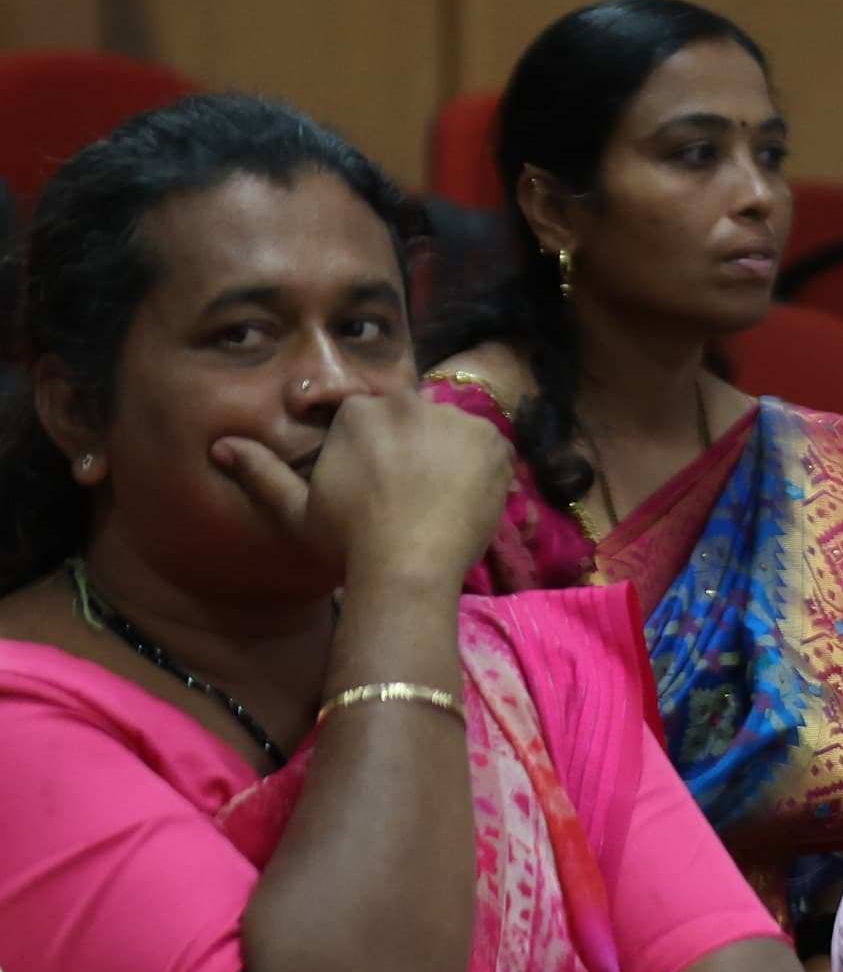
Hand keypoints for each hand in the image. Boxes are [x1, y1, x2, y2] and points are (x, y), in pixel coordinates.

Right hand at [219, 391, 507, 592]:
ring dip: (444, 452)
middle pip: (411, 417)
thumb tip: (220, 446)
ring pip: (449, 428)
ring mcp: (454, 419)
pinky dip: (478, 465)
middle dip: (408, 446)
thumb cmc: (346, 541)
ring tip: (434, 496)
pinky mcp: (492, 440)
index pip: (368, 412)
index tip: (379, 477)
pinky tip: (461, 496)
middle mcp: (408, 403)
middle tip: (408, 491)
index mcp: (359, 411)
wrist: (407, 568)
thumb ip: (261, 472)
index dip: (373, 445)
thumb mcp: (295, 510)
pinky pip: (486, 445)